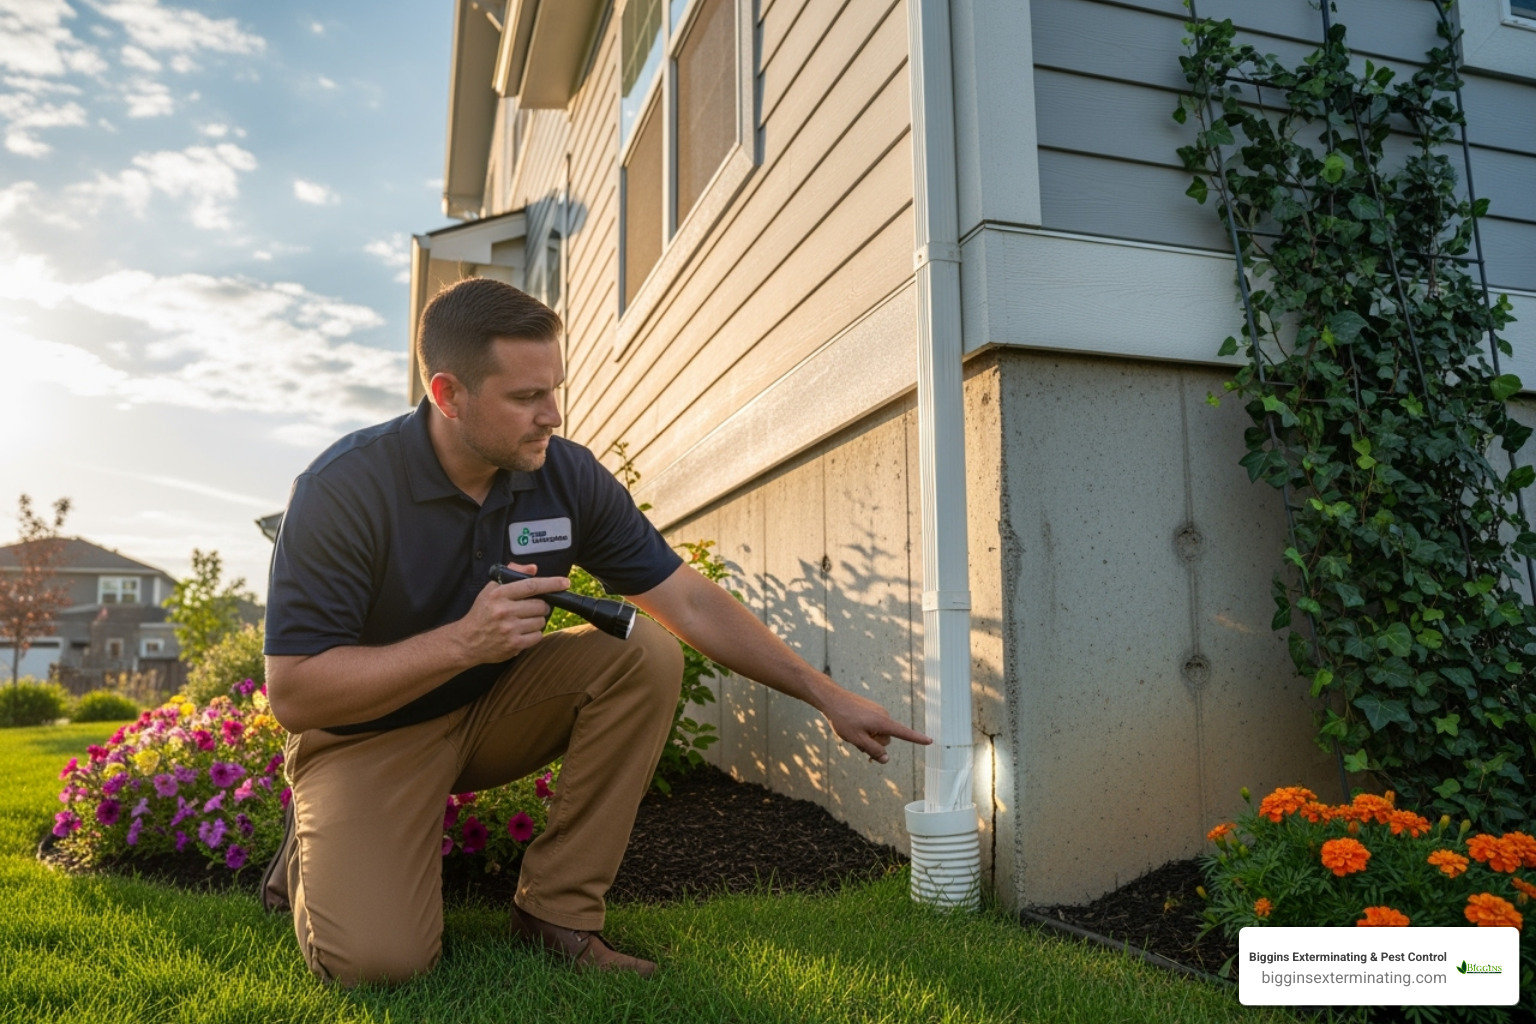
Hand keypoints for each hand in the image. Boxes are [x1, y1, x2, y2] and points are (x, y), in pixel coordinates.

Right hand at [455, 562, 570, 663]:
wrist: (467, 641)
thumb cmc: (482, 613)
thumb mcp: (491, 589)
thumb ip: (512, 574)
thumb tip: (533, 569)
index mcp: (499, 594)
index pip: (531, 585)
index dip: (551, 583)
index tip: (564, 582)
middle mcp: (504, 611)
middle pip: (540, 605)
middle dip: (542, 606)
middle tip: (534, 608)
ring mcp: (509, 629)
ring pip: (541, 621)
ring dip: (537, 620)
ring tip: (524, 621)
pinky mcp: (514, 645)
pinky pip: (537, 636)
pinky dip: (534, 634)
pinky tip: (522, 632)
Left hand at [817, 684, 931, 764]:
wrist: (831, 698)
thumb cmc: (843, 718)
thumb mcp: (857, 739)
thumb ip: (873, 750)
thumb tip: (886, 759)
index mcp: (883, 722)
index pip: (904, 733)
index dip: (917, 739)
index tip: (930, 741)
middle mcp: (883, 715)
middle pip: (886, 739)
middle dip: (874, 744)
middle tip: (856, 740)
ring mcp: (877, 712)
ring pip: (878, 734)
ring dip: (868, 738)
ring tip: (851, 732)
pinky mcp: (871, 710)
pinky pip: (873, 726)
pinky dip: (865, 731)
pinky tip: (852, 727)